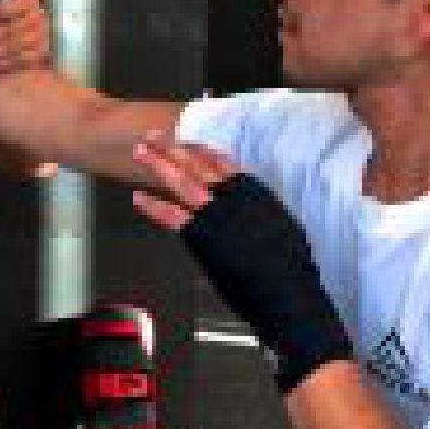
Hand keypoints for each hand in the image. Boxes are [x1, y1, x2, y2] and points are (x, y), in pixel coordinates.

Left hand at [131, 136, 350, 393]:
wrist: (287, 291)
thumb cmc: (291, 270)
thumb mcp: (282, 231)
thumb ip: (261, 218)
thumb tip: (255, 221)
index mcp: (255, 194)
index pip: (223, 163)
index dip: (202, 151)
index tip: (188, 142)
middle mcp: (235, 197)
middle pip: (198, 165)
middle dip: (173, 149)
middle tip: (154, 137)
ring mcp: (218, 215)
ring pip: (182, 181)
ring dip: (158, 164)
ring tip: (140, 152)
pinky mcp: (203, 236)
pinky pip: (172, 215)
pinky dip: (153, 205)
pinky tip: (138, 198)